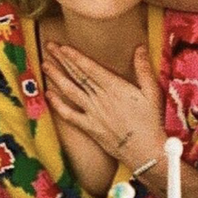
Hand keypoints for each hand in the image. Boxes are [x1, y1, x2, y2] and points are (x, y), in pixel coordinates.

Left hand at [41, 43, 166, 168]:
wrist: (146, 151)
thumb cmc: (152, 121)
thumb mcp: (152, 92)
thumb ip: (143, 69)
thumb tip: (140, 47)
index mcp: (115, 87)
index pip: (90, 68)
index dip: (75, 56)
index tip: (63, 47)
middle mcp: (100, 98)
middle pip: (77, 75)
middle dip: (62, 60)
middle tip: (49, 46)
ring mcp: (92, 113)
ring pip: (70, 91)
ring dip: (56, 77)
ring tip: (45, 65)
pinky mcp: (89, 127)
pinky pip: (69, 115)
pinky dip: (57, 104)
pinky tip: (49, 95)